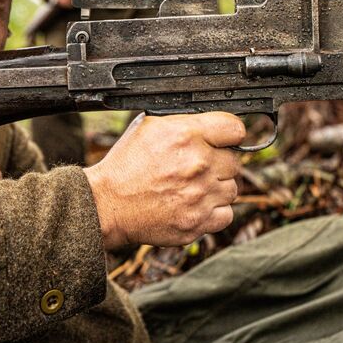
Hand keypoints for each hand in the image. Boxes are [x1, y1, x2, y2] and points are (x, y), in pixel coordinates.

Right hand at [84, 113, 244, 248]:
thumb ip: (185, 122)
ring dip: (217, 187)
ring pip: (232, 188)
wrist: (108, 204)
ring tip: (193, 187)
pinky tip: (196, 205)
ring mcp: (200, 195)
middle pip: (235, 161)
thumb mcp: (150, 126)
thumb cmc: (127, 165)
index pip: (235, 129)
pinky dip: (215, 211)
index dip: (229, 135)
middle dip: (219, 162)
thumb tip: (209, 120)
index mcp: (187, 135)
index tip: (223, 142)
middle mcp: (198, 164)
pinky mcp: (197, 221)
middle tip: (197, 168)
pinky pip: (226, 214)